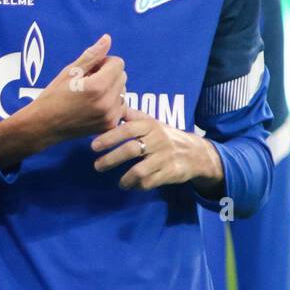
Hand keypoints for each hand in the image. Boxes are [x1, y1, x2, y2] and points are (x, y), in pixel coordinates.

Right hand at [26, 34, 126, 145]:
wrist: (43, 126)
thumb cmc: (52, 97)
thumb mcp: (69, 72)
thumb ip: (91, 56)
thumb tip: (107, 39)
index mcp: (98, 86)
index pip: (118, 63)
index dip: (103, 62)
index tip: (89, 70)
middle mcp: (107, 102)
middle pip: (122, 76)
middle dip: (108, 75)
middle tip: (87, 82)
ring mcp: (110, 116)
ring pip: (122, 91)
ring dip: (110, 90)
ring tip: (89, 96)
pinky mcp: (109, 125)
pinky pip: (120, 106)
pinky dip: (110, 104)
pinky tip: (94, 107)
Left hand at [91, 106, 222, 191]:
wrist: (195, 152)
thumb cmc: (164, 136)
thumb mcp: (150, 121)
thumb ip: (130, 115)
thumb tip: (110, 104)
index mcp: (150, 125)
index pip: (127, 129)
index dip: (109, 137)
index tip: (93, 146)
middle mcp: (157, 140)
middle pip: (130, 150)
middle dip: (111, 159)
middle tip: (97, 166)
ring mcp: (165, 157)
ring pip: (139, 170)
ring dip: (125, 179)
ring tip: (119, 182)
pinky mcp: (171, 172)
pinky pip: (149, 182)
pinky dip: (138, 186)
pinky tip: (133, 185)